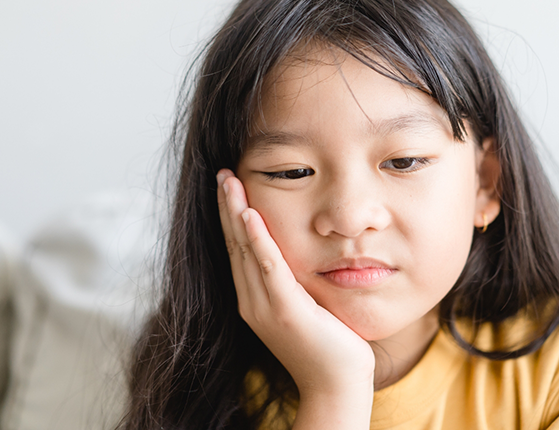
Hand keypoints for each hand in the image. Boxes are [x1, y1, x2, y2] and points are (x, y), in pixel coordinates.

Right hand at [217, 169, 374, 411]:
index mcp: (255, 299)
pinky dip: (257, 240)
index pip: (237, 249)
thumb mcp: (305, 304)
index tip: (228, 185)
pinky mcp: (286, 311)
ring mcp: (266, 307)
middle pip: (234, 244)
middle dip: (227, 206)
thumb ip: (293, 280)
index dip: (230, 216)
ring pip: (245, 250)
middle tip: (222, 173)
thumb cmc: (328, 344)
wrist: (336, 385)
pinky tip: (250, 215)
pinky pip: (269, 268)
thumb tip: (297, 251)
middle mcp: (252, 301)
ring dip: (235, 212)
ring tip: (229, 182)